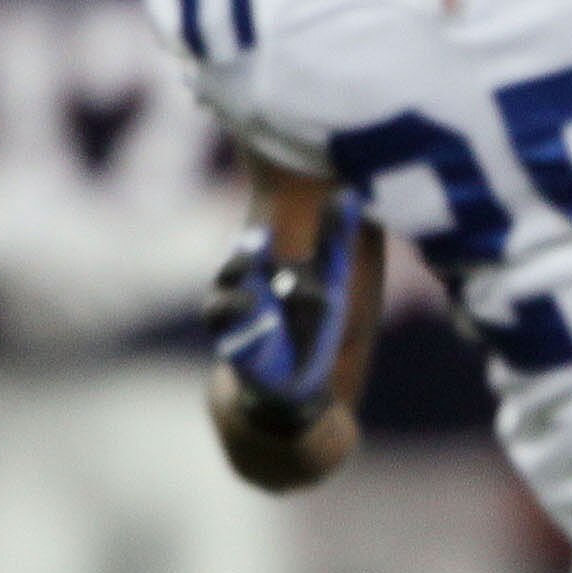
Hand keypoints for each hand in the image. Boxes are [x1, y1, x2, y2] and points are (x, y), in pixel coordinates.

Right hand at [206, 191, 362, 434]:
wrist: (297, 379)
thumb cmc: (309, 317)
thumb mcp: (328, 279)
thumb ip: (333, 239)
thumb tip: (348, 193)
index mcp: (259, 273)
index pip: (251, 253)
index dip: (254, 245)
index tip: (262, 233)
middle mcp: (240, 295)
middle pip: (232, 275)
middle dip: (241, 263)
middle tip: (254, 248)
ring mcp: (237, 328)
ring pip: (223, 310)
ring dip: (235, 303)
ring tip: (251, 297)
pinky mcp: (242, 360)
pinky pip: (238, 349)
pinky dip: (248, 341)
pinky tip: (264, 334)